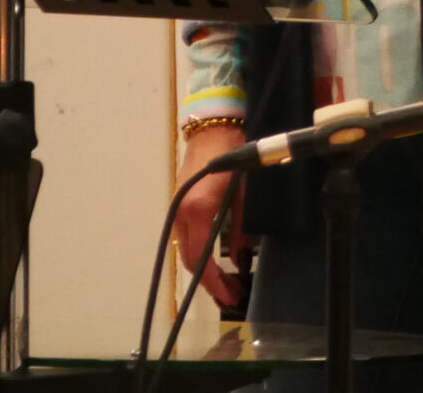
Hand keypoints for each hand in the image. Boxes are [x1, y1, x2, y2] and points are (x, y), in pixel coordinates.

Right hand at [173, 124, 254, 312]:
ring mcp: (177, 209)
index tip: (230, 295)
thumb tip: (242, 256)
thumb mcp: (245, 192)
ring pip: (186, 249)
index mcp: (198, 210)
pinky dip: (200, 251)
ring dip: (204, 268)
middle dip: (209, 281)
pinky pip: (187, 236)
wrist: (214, 126)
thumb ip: (242, 226)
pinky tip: (216, 258)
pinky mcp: (179, 204)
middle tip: (231, 294)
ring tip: (226, 281)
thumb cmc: (234, 153)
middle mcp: (181, 213)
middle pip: (189, 259)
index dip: (214, 282)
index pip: (200, 258)